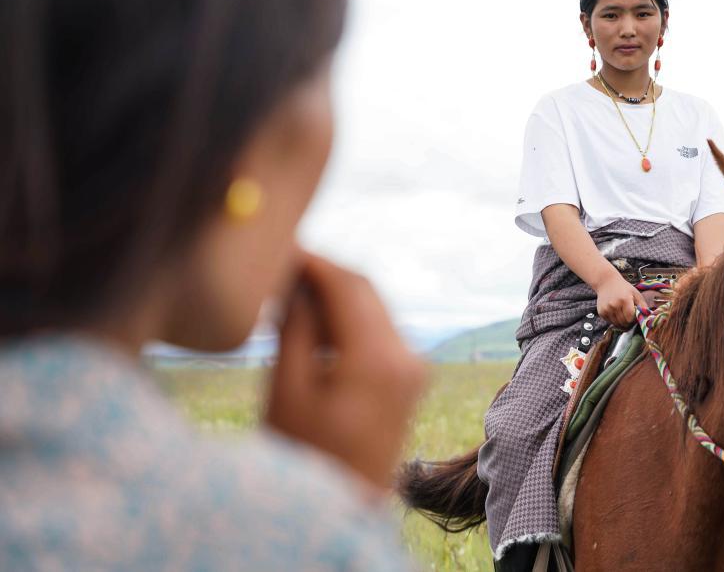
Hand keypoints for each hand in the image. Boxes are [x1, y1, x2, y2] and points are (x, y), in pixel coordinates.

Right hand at [265, 252, 427, 494]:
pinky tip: (309, 328)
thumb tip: (293, 278)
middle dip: (322, 274)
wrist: (347, 507)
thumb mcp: (288, 389)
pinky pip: (377, 330)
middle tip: (278, 270)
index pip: (347, 284)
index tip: (280, 248)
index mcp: (378, 358)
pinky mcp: (408, 377)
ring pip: (371, 307)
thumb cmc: (308, 456)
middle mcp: (407, 356)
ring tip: (285, 300)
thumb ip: (294, 326)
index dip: (312, 260)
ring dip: (332, 296)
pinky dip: (345, 320)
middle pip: (363, 290)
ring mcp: (412, 367)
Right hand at [594, 273, 643, 328]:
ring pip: (617, 324)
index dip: (634, 319)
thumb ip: (643, 305)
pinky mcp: (601, 312)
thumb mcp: (635, 294)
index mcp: (624, 300)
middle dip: (629, 322)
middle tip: (630, 317)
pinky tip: (616, 312)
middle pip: (624, 322)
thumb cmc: (623, 288)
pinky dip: (614, 320)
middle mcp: (614, 305)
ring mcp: (607, 309)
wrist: (606, 282)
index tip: (635, 316)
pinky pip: (610, 322)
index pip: (630, 318)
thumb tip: (648, 317)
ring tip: (623, 314)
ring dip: (622, 322)